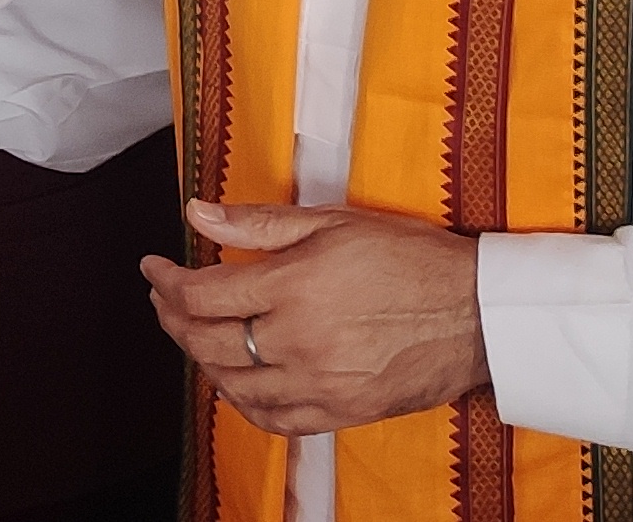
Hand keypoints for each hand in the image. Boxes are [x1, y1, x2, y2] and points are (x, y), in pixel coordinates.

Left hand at [138, 200, 486, 436]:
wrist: (478, 314)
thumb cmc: (412, 260)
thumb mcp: (333, 223)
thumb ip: (258, 224)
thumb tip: (197, 214)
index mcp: (292, 286)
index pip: (201, 294)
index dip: (166, 281)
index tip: (154, 268)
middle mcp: (298, 340)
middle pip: (206, 340)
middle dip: (172, 318)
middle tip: (164, 299)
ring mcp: (318, 382)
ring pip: (231, 382)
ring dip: (200, 359)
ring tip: (192, 334)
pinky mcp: (340, 410)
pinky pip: (272, 418)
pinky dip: (241, 402)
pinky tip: (232, 383)